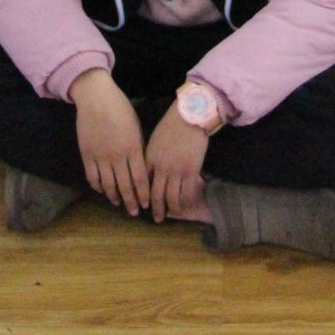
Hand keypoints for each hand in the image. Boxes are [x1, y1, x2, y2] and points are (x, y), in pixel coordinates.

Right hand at [70, 69, 147, 215]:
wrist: (96, 97)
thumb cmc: (120, 109)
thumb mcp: (136, 127)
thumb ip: (139, 148)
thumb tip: (141, 167)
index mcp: (133, 148)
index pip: (141, 178)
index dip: (143, 194)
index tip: (146, 204)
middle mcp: (117, 156)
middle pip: (125, 186)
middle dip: (131, 202)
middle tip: (134, 213)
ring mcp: (101, 156)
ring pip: (108, 185)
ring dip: (114, 197)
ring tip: (118, 204)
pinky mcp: (86, 154)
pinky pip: (92, 177)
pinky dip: (98, 187)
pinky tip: (102, 191)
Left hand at [144, 104, 209, 223]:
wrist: (190, 115)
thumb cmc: (171, 124)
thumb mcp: (154, 140)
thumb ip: (151, 156)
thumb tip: (150, 171)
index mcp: (149, 159)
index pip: (143, 183)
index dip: (142, 197)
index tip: (142, 205)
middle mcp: (161, 168)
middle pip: (156, 194)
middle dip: (156, 209)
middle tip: (156, 219)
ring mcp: (177, 171)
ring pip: (172, 197)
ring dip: (170, 209)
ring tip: (170, 215)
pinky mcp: (192, 171)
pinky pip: (187, 192)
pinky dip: (184, 201)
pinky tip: (184, 206)